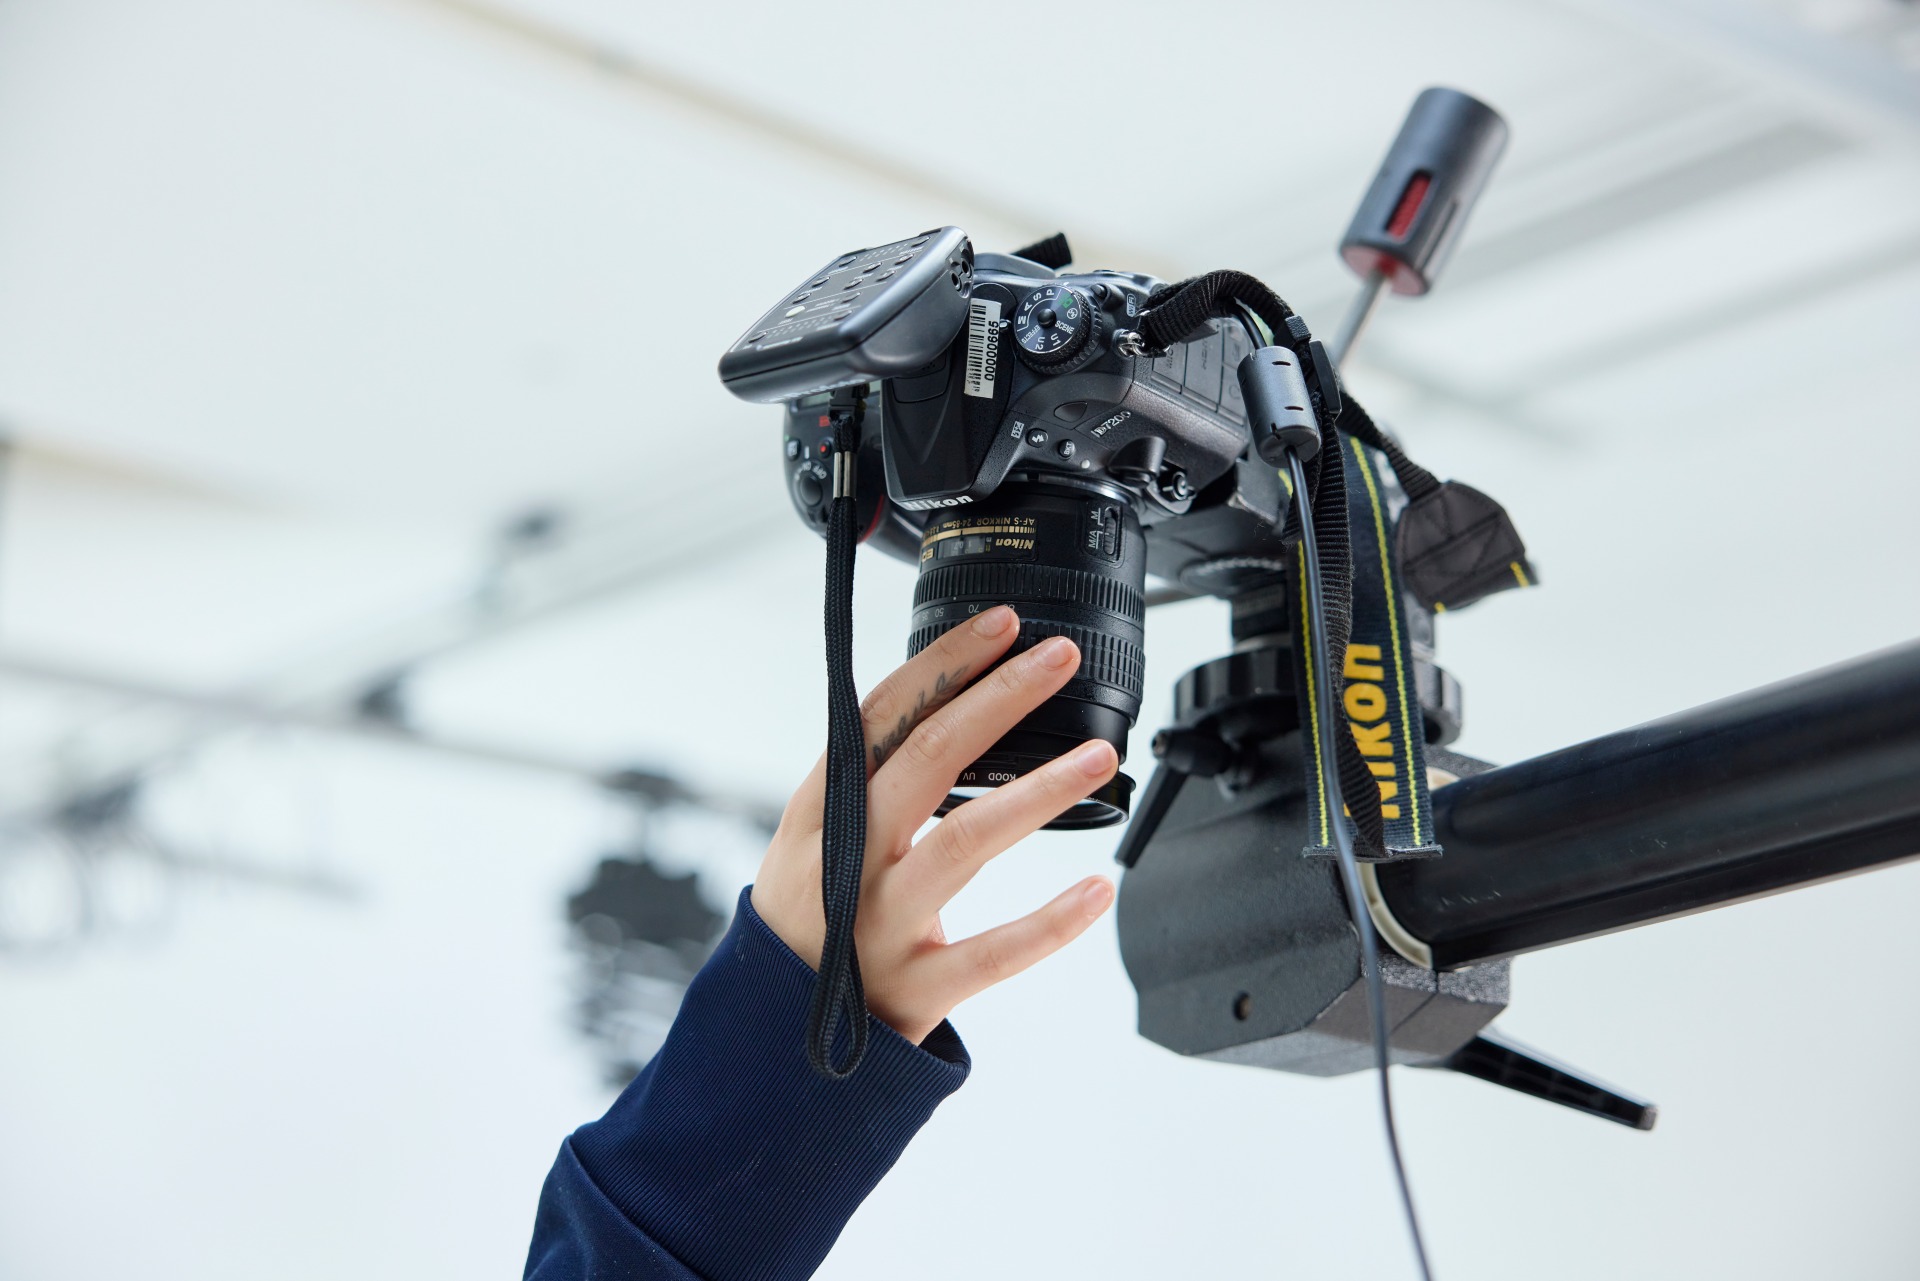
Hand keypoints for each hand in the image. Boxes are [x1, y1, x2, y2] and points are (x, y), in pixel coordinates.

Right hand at [752, 605, 1118, 1044]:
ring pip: (964, 843)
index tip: (998, 625)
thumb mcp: (810, 842)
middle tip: (1057, 658)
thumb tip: (938, 704)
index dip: (941, 664)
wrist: (764, 1043)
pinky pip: (993, 953)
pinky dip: (1051, 923)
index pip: (879, 717)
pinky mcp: (914, 989)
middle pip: (927, 760)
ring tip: (1098, 757)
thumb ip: (863, 783)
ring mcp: (879, 925)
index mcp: (819, 813)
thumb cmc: (803, 926)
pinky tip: (1099, 890)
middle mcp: (845, 860)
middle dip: (998, 698)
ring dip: (1038, 792)